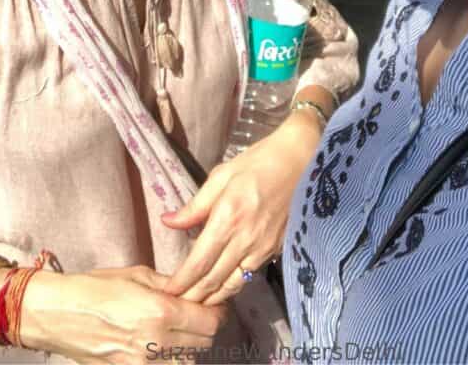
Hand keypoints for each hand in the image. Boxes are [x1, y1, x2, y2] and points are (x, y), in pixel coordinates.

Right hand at [20, 265, 225, 364]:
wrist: (57, 313)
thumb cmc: (94, 288)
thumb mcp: (137, 275)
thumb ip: (170, 285)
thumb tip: (194, 289)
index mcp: (160, 312)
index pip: (210, 322)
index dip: (217, 312)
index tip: (213, 303)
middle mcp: (156, 343)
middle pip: (203, 344)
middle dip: (205, 328)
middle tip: (196, 313)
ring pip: (187, 363)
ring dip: (189, 347)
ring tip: (177, 330)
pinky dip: (169, 360)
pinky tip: (161, 346)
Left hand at [161, 110, 323, 306]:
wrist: (300, 162)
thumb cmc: (258, 163)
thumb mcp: (221, 176)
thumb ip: (195, 206)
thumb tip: (168, 222)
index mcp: (228, 218)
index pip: (199, 262)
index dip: (181, 282)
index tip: (167, 292)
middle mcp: (245, 240)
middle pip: (213, 281)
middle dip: (191, 297)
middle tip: (174, 305)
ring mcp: (262, 249)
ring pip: (231, 286)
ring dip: (210, 299)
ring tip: (193, 304)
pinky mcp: (274, 252)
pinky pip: (247, 276)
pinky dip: (230, 288)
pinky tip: (219, 288)